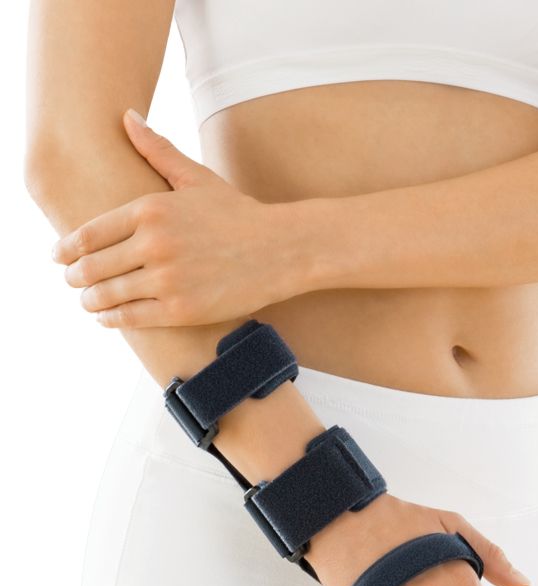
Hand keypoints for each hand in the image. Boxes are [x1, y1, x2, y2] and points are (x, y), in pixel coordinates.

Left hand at [50, 109, 314, 328]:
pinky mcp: (181, 309)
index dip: (66, 249)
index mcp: (150, 209)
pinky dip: (112, 319)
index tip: (58, 256)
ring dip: (90, 301)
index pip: (89, 234)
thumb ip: (156, 151)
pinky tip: (106, 317)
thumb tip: (126, 117)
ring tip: (88, 302)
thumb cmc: (239, 215)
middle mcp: (154, 244)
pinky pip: (131, 317)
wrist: (282, 250)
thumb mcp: (196, 178)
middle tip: (72, 281)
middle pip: (93, 266)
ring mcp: (167, 279)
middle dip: (75, 277)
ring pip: (108, 295)